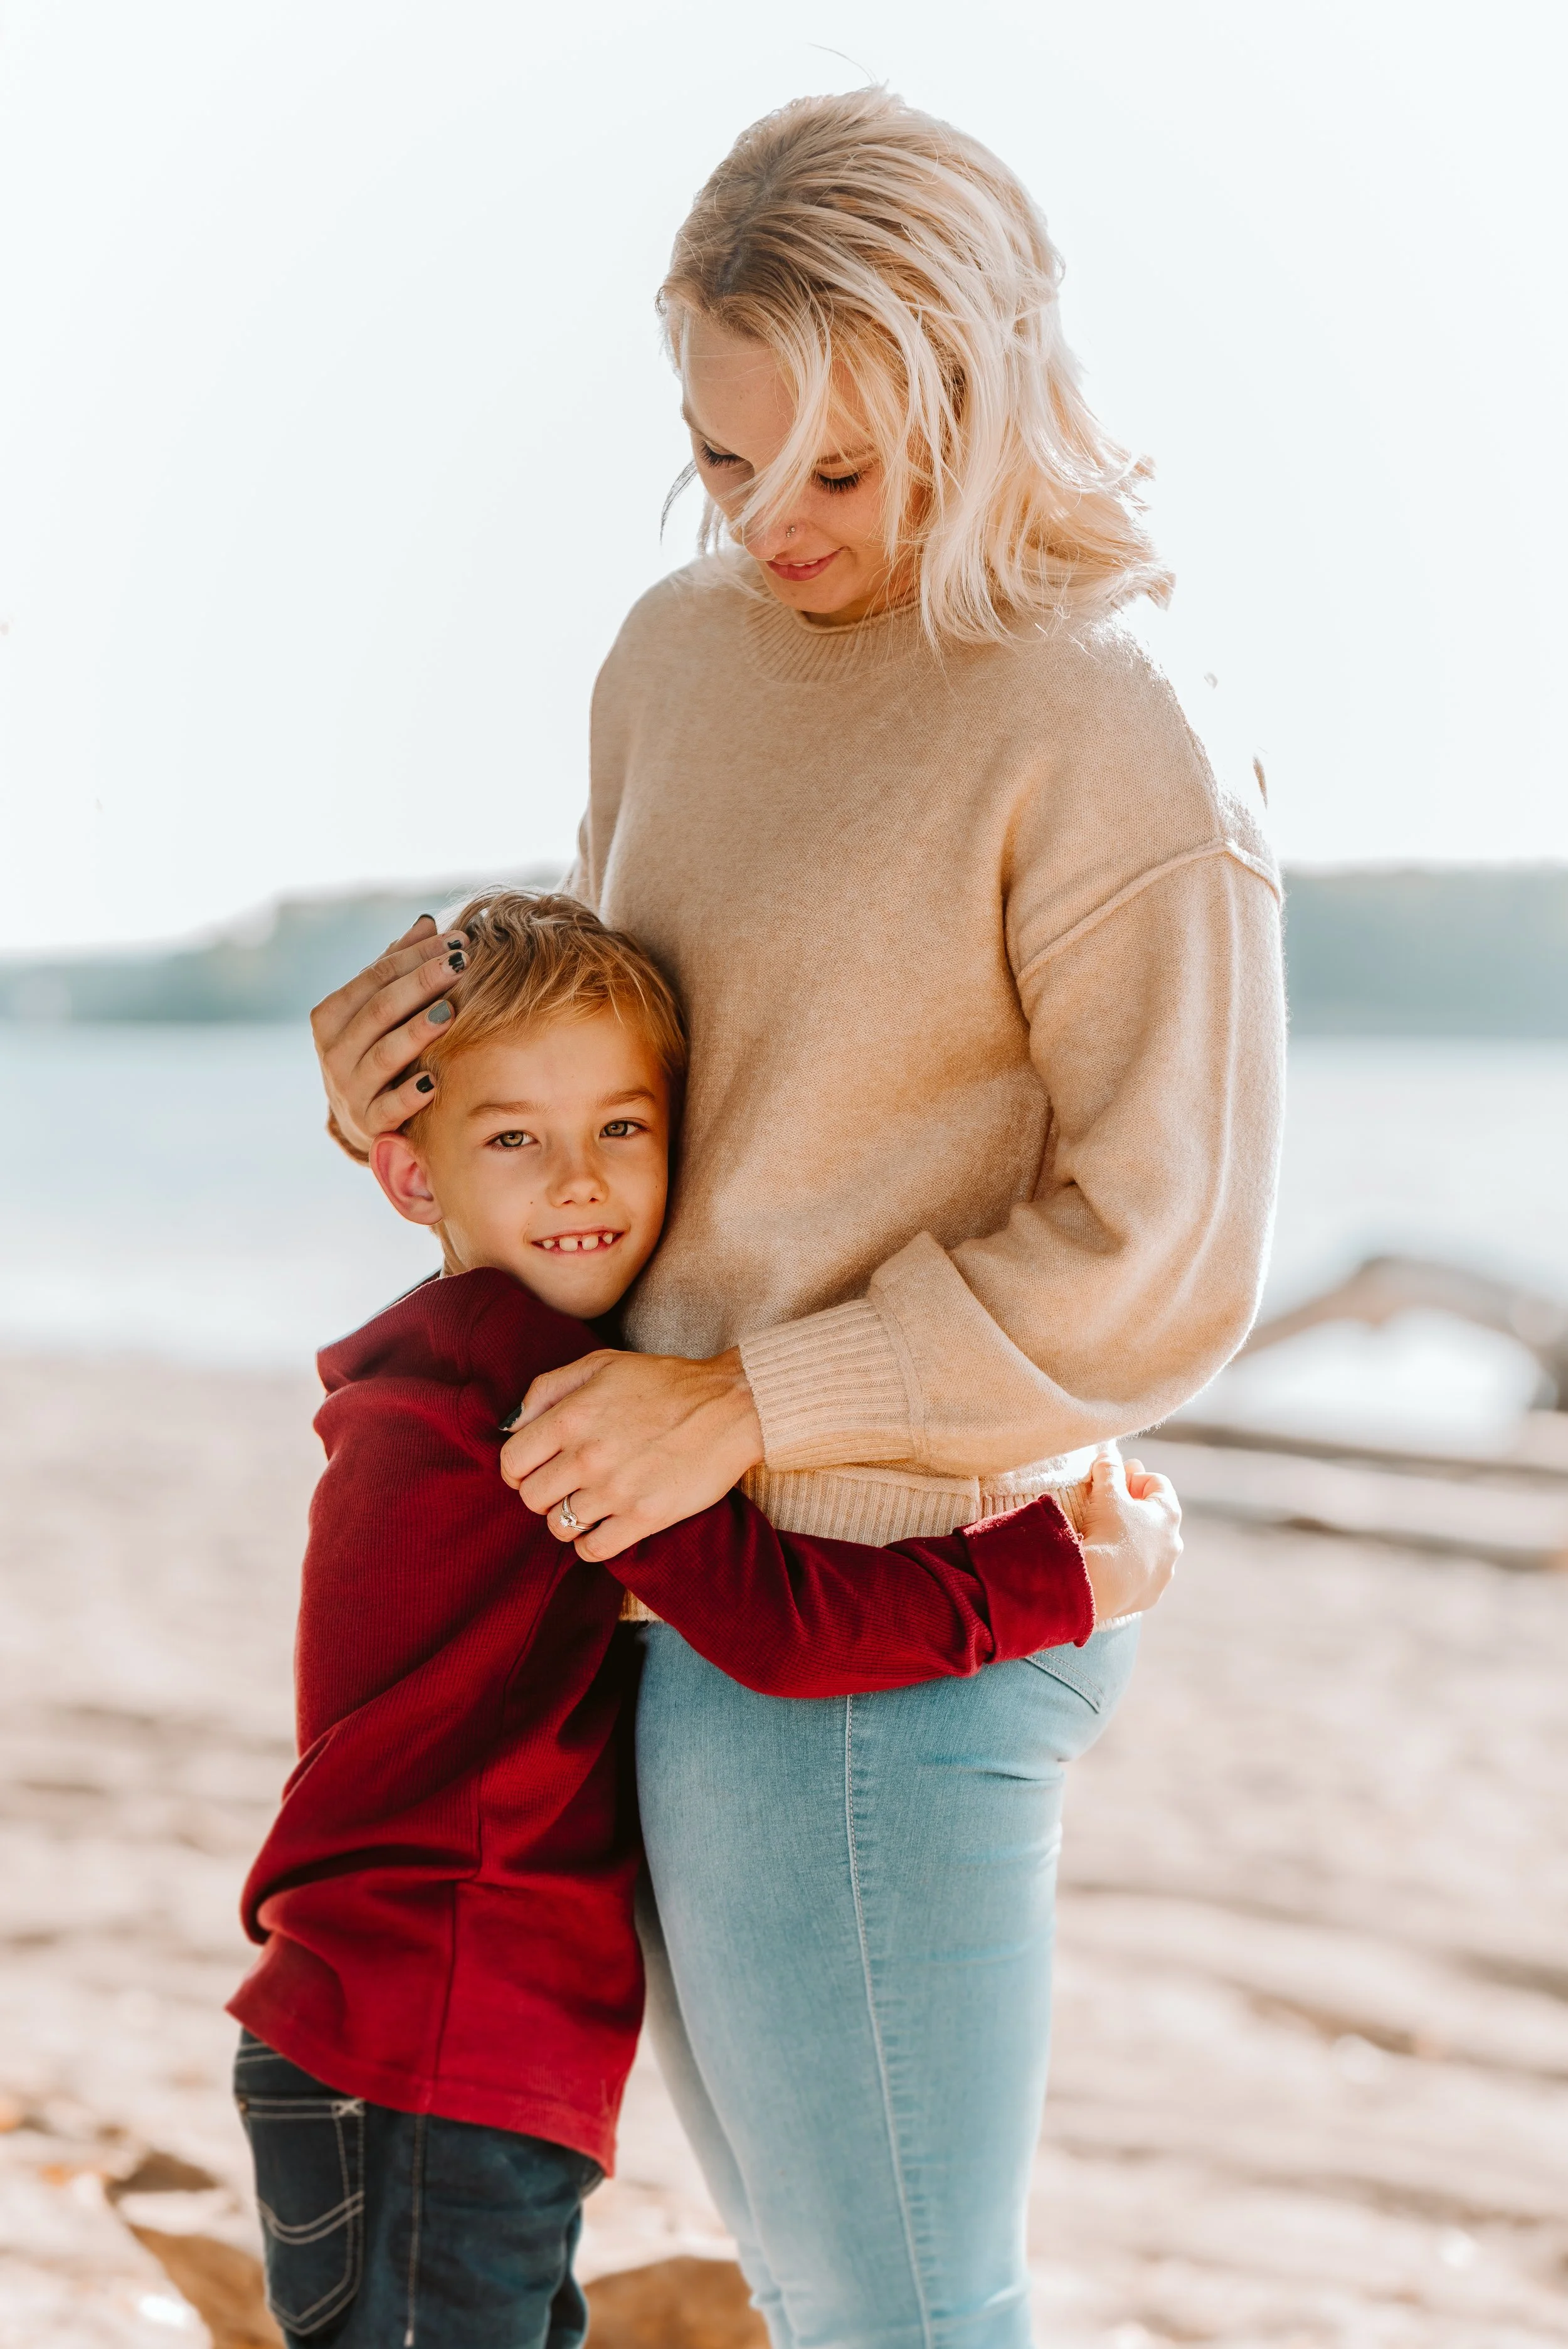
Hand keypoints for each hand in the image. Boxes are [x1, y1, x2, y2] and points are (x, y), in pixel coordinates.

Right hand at [311, 914, 471, 1157]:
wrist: (360, 1120)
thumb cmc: (375, 1049)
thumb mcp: (376, 1010)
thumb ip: (395, 968)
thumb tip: (426, 923)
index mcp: (330, 1016)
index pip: (375, 976)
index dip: (417, 956)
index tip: (458, 941)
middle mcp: (333, 1052)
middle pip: (381, 1010)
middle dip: (422, 983)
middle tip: (462, 963)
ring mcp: (348, 1089)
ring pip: (384, 1054)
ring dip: (417, 1032)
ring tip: (451, 1012)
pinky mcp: (368, 1124)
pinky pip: (390, 1108)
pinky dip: (410, 1095)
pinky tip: (435, 1082)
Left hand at [499, 1347, 765, 1560]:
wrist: (731, 1406)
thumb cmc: (666, 1382)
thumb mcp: (601, 1364)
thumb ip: (547, 1389)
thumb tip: (512, 1426)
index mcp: (572, 1416)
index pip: (512, 1462)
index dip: (517, 1468)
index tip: (534, 1468)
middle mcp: (588, 1456)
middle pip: (531, 1498)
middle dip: (542, 1493)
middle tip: (565, 1484)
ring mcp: (616, 1490)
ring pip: (558, 1527)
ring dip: (568, 1517)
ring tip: (589, 1503)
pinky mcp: (645, 1517)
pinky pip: (592, 1550)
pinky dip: (590, 1543)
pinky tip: (604, 1526)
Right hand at [1071, 1451, 1181, 1623]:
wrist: (1102, 1586)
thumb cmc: (1108, 1533)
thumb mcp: (1106, 1493)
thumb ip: (1108, 1469)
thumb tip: (1108, 1455)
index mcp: (1168, 1513)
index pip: (1157, 1482)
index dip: (1133, 1476)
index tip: (1113, 1481)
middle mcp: (1174, 1542)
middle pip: (1154, 1516)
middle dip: (1132, 1508)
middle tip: (1107, 1506)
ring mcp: (1164, 1571)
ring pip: (1149, 1547)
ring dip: (1132, 1539)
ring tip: (1105, 1538)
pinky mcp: (1150, 1594)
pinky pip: (1140, 1574)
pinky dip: (1128, 1566)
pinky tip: (1108, 1565)